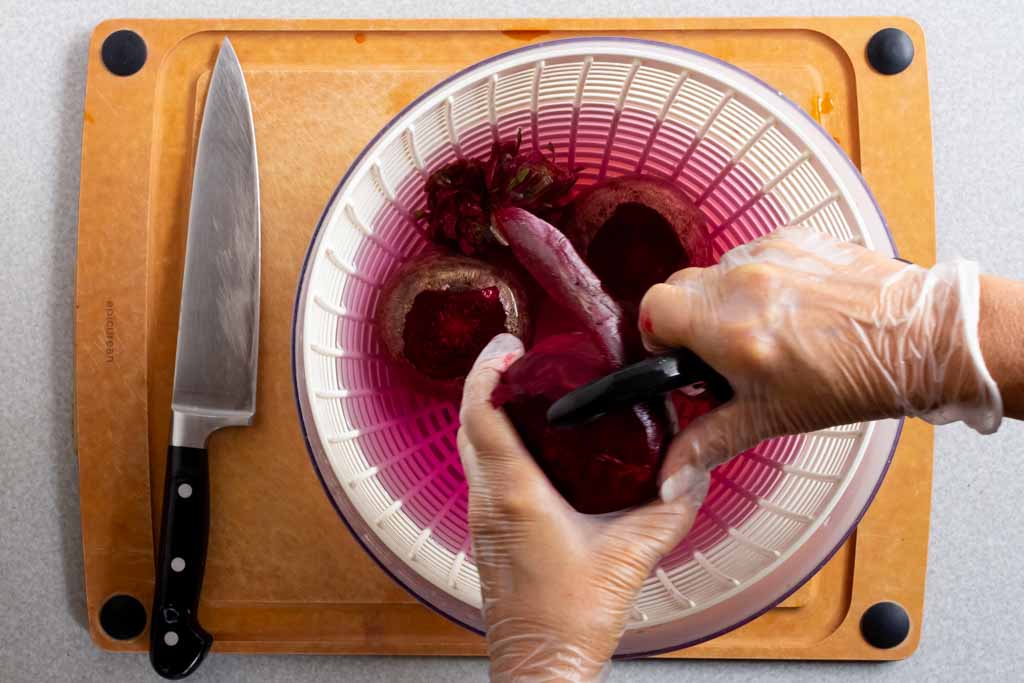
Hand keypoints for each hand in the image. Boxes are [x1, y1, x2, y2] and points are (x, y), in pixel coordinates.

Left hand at [459, 334, 707, 681]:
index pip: (482, 414)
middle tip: (522, 357)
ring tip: (531, 390)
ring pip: (473, 446)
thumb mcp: (633, 553)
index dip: (488, 371)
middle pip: (471, 422)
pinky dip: (499, 443)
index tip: (509, 345)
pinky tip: (537, 445)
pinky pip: (483, 470)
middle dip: (490, 382)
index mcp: (514, 493)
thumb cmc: (572, 619)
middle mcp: (488, 498)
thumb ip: (669, 508)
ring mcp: (481, 516)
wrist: (541, 666)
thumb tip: (691, 470)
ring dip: (492, 412)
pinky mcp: (488, 531)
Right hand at [640, 227, 1002, 502]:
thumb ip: (708, 443)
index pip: (653, 309)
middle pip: (681, 289)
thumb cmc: (852, 380)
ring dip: (728, 299)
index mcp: (727, 327)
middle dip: (691, 320)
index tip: (682, 356)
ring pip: (718, 272)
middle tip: (724, 351)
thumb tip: (668, 480)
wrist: (921, 339)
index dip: (659, 335)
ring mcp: (769, 254)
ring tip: (769, 330)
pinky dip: (764, 279)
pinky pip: (756, 255)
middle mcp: (741, 282)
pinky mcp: (796, 238)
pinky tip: (794, 307)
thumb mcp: (770, 419)